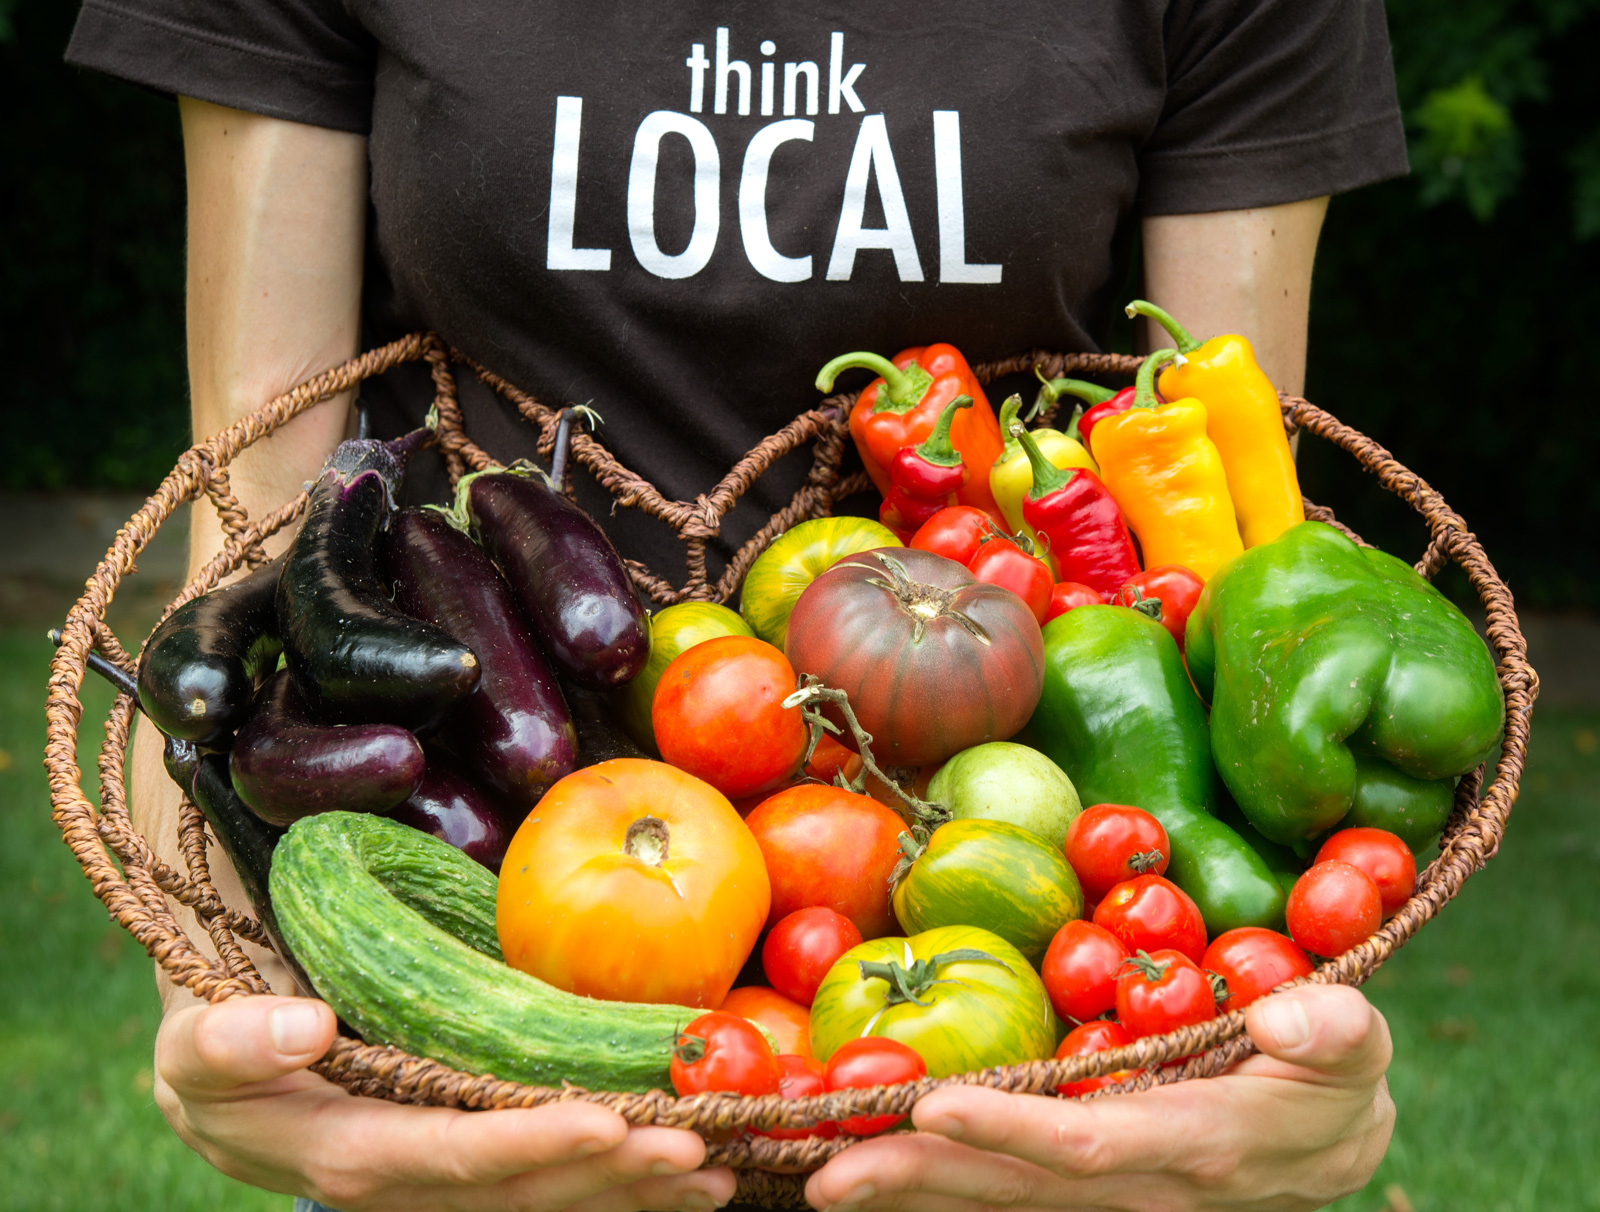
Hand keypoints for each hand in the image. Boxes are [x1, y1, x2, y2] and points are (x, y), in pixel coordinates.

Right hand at [155, 994, 735, 1211]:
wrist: (230, 1094)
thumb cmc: (219, 1062)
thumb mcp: (195, 1045)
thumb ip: (232, 1041)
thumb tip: (303, 1026)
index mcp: (352, 1156)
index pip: (456, 1155)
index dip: (532, 1144)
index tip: (607, 1121)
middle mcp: (412, 1184)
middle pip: (526, 1188)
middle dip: (612, 1173)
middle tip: (697, 1150)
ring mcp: (449, 1185)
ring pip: (552, 1198)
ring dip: (634, 1191)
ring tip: (716, 1176)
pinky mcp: (475, 1171)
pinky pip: (554, 1186)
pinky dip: (620, 1185)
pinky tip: (687, 1182)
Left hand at [804, 984, 1393, 1211]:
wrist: (1329, 1142)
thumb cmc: (1332, 1076)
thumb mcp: (1357, 1045)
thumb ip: (1332, 1031)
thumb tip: (1285, 1018)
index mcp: (1197, 1148)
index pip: (1090, 1148)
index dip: (1011, 1134)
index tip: (932, 1108)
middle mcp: (1141, 1188)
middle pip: (1016, 1191)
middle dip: (922, 1181)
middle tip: (830, 1169)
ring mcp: (1110, 1198)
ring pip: (998, 1202)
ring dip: (912, 1194)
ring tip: (826, 1177)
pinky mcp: (1090, 1192)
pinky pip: (1005, 1197)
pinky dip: (939, 1189)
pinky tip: (876, 1174)